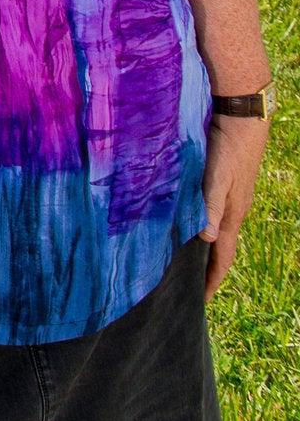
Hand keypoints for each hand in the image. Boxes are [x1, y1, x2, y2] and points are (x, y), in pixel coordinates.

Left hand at [201, 114, 268, 299]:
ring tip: (181, 259)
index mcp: (232, 218)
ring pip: (212, 231)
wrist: (240, 119)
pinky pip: (208, 213)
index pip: (222, 259)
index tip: (198, 301)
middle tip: (184, 285)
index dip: (210, 281)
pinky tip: (183, 222)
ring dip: (199, 247)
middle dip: (203, 269)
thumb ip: (210, 207)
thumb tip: (207, 240)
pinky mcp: (221, 184)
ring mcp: (228, 199)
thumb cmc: (226, 150)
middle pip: (217, 249)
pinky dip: (197, 225)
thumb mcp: (216, 180)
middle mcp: (231, 212)